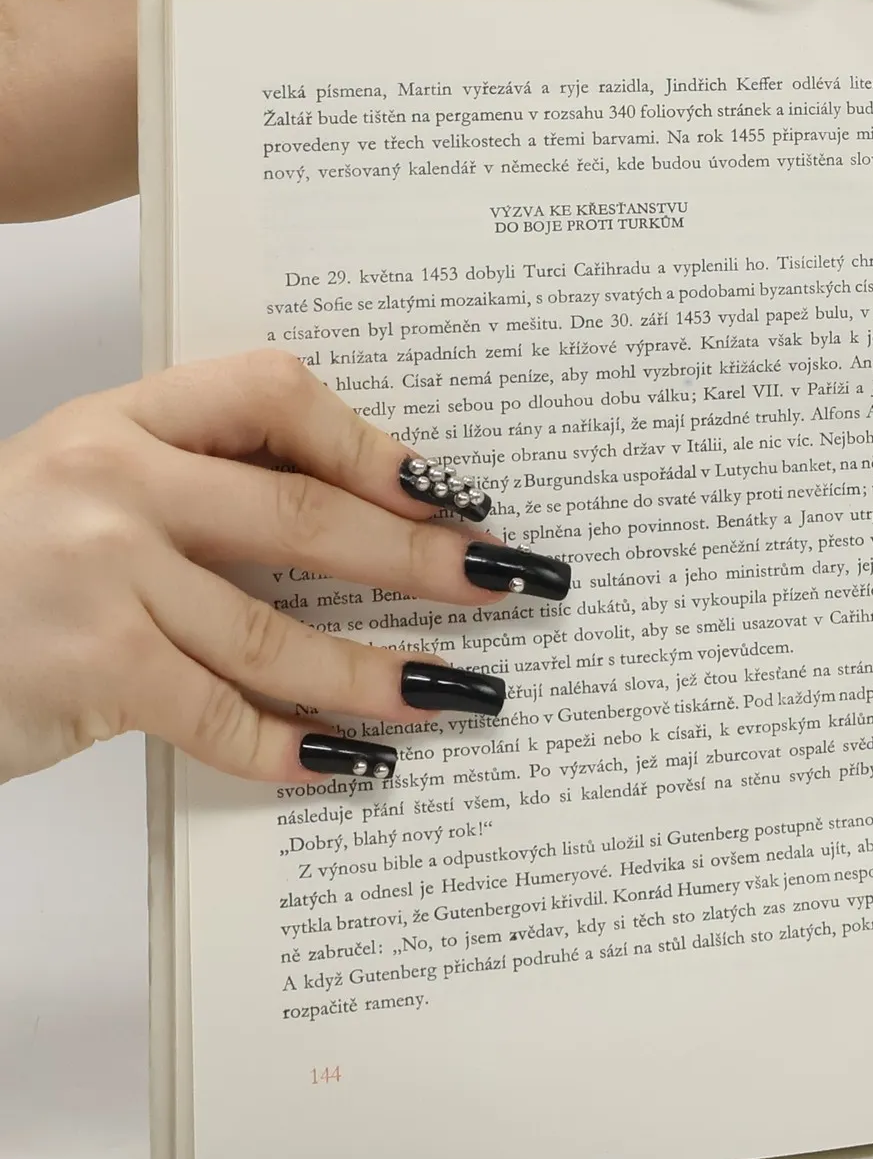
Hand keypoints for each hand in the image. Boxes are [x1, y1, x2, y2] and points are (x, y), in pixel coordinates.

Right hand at [0, 350, 568, 786]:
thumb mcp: (79, 491)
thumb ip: (192, 493)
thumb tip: (363, 525)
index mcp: (118, 421)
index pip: (271, 394)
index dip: (371, 444)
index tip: (449, 493)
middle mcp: (110, 481)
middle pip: (306, 516)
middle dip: (420, 559)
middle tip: (507, 584)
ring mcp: (96, 574)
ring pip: (276, 633)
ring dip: (379, 673)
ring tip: (458, 694)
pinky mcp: (88, 668)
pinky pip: (219, 715)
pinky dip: (292, 748)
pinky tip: (351, 765)